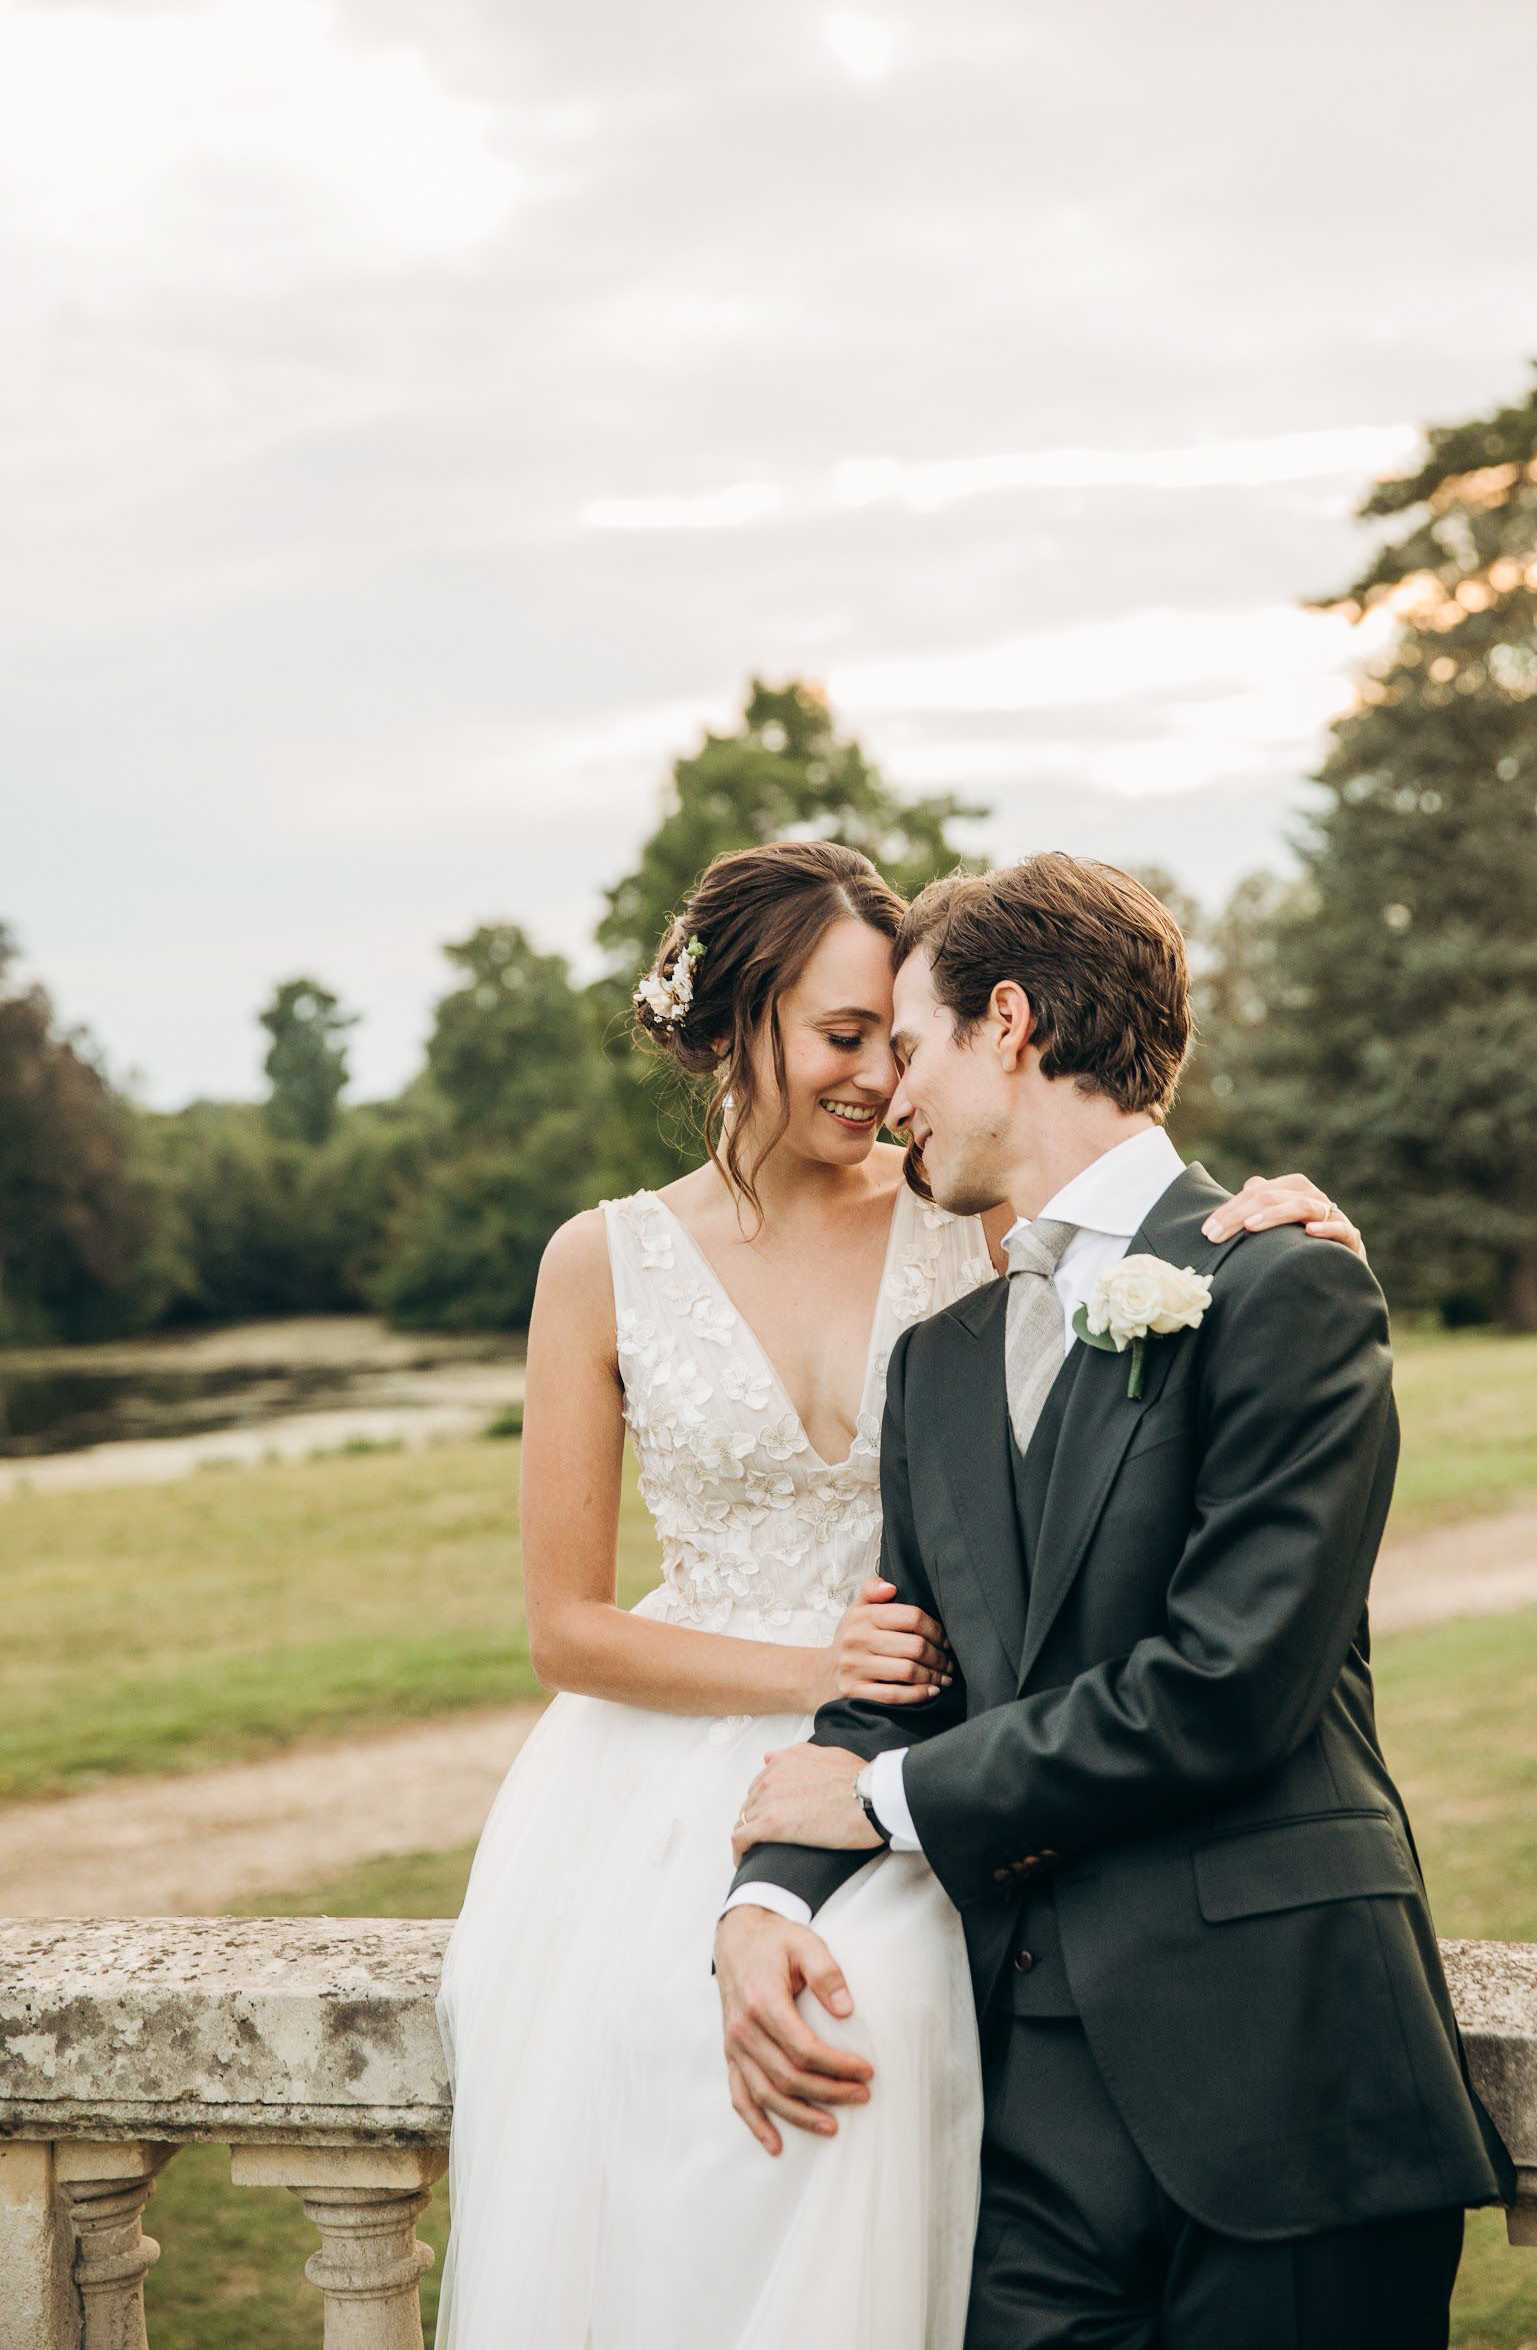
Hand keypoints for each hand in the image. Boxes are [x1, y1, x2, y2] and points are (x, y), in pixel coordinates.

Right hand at [714, 1905, 873, 2156]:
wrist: (737, 1938)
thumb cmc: (776, 1942)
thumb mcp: (805, 1942)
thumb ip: (827, 1972)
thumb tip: (847, 2010)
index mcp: (763, 2002)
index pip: (803, 2048)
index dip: (837, 2066)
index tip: (867, 2071)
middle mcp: (744, 2029)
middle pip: (788, 2076)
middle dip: (828, 2092)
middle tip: (862, 2096)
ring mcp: (734, 2045)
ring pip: (766, 2094)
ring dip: (799, 2115)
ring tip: (833, 2126)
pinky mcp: (731, 2053)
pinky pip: (739, 2096)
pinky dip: (756, 2124)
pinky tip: (776, 2144)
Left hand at [732, 1743, 877, 1859]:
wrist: (871, 1798)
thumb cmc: (859, 1779)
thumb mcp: (827, 1754)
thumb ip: (796, 1755)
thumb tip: (770, 1756)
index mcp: (786, 1760)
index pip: (761, 1783)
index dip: (765, 1801)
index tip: (771, 1815)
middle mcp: (772, 1776)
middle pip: (751, 1802)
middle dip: (756, 1818)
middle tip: (767, 1837)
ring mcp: (769, 1800)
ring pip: (743, 1820)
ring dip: (749, 1835)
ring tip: (757, 1851)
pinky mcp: (771, 1825)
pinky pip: (741, 1838)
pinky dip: (740, 1850)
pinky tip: (744, 1861)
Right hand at [821, 1577, 953, 1707]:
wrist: (822, 1674)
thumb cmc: (852, 1639)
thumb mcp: (857, 1610)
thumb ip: (872, 1590)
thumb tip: (891, 1586)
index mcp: (862, 1616)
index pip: (911, 1617)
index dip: (936, 1630)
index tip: (946, 1641)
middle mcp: (857, 1640)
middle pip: (914, 1646)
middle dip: (939, 1657)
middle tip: (949, 1663)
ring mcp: (854, 1667)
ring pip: (907, 1671)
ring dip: (933, 1677)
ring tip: (944, 1678)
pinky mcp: (854, 1692)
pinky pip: (894, 1695)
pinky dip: (918, 1695)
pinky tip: (931, 1692)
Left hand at [1202, 1171, 1365, 1262]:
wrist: (1342, 1270)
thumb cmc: (1301, 1246)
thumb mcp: (1278, 1226)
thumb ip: (1263, 1206)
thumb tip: (1249, 1185)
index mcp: (1294, 1189)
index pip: (1257, 1191)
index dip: (1229, 1209)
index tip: (1207, 1231)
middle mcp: (1313, 1197)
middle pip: (1273, 1196)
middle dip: (1240, 1214)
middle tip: (1216, 1235)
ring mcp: (1333, 1216)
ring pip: (1302, 1206)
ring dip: (1274, 1216)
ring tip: (1250, 1226)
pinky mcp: (1350, 1238)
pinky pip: (1341, 1229)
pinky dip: (1326, 1229)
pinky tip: (1309, 1233)